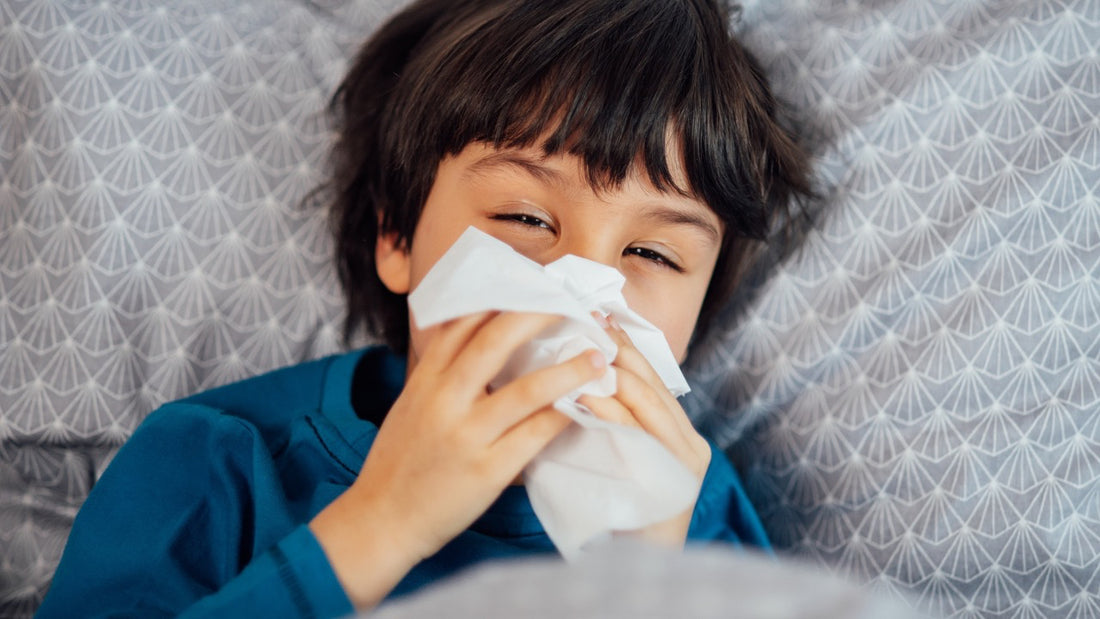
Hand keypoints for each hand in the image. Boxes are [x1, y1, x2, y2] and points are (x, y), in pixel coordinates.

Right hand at [311, 311, 606, 608]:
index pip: (463, 323)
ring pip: (526, 390)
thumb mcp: (411, 405)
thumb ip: (442, 372)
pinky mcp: (486, 471)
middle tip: (573, 304)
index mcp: (425, 380)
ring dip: (568, 370)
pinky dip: (563, 417)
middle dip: (538, 316)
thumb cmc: (402, 462)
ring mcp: (466, 436)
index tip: (535, 283)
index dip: (502, 298)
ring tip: (598, 358)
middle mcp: (444, 401)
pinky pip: (535, 436)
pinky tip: (583, 407)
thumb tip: (479, 337)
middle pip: (495, 342)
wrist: (382, 520)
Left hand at [578, 314, 710, 546]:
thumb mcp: (615, 459)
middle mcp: (689, 443)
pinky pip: (636, 436)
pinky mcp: (675, 479)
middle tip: (586, 318)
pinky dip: (608, 411)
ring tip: (580, 349)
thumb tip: (574, 375)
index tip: (596, 315)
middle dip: (619, 348)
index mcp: (678, 433)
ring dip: (610, 373)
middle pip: (652, 381)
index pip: (651, 378)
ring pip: (646, 402)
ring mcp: (685, 461)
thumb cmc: (615, 516)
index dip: (624, 344)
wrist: (634, 575)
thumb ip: (609, 422)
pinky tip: (583, 396)